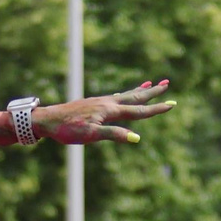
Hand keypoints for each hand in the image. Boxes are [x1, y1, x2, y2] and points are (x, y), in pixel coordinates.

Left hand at [36, 81, 175, 145]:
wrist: (47, 120)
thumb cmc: (68, 130)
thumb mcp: (91, 135)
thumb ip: (114, 134)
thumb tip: (137, 138)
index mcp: (110, 110)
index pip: (138, 110)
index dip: (156, 109)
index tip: (172, 104)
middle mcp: (107, 102)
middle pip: (135, 96)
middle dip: (152, 92)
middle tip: (167, 83)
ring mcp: (100, 101)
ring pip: (125, 94)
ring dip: (140, 89)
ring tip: (151, 83)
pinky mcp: (92, 103)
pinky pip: (114, 97)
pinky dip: (124, 94)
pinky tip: (122, 95)